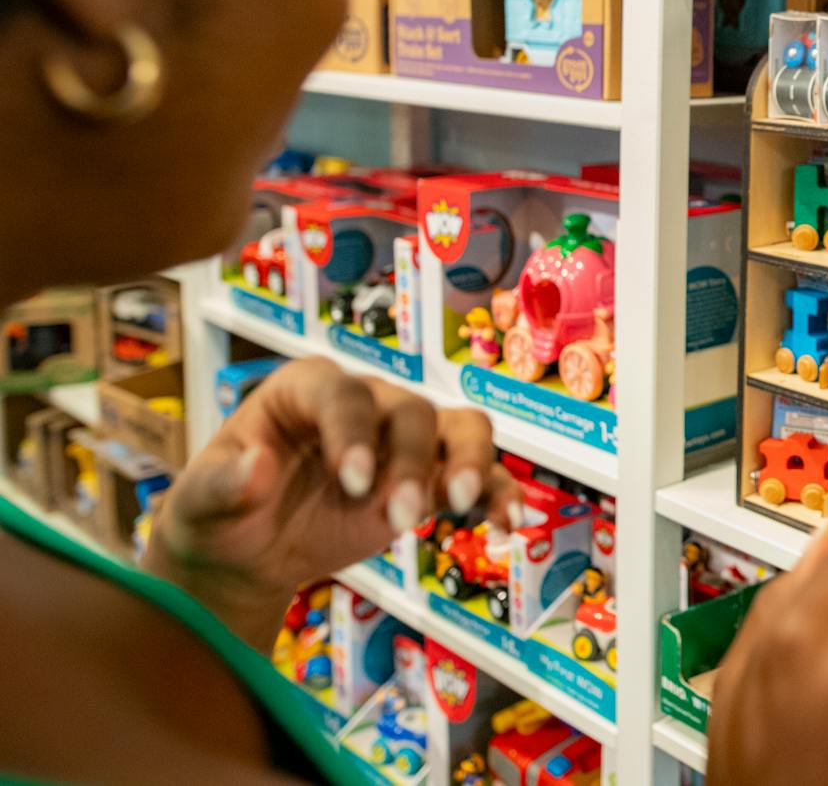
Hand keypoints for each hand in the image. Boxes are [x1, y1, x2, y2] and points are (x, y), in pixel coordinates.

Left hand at [145, 358, 520, 648]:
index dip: (353, 432)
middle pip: (410, 411)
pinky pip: (480, 475)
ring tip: (460, 505)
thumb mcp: (201, 503)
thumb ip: (222, 484)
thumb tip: (257, 467)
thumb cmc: (221, 512)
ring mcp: (404, 441)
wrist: (248, 551)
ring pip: (461, 426)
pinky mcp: (430, 478)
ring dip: (468, 463)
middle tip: (397, 520)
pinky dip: (499, 494)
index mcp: (306, 391)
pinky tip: (509, 524)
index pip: (342, 394)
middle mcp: (365, 405)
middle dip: (408, 464)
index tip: (354, 484)